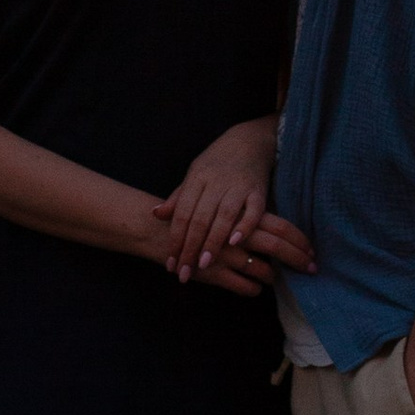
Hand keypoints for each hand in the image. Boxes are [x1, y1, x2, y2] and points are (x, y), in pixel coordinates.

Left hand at [150, 115, 282, 283]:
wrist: (249, 140)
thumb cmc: (217, 162)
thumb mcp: (194, 174)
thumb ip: (178, 197)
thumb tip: (155, 214)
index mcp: (197, 178)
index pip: (182, 213)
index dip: (175, 239)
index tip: (170, 263)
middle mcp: (216, 182)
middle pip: (200, 218)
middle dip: (190, 248)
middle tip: (184, 273)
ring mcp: (238, 186)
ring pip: (223, 216)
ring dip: (213, 242)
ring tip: (203, 265)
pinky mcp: (258, 191)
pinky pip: (253, 211)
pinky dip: (244, 226)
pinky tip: (234, 243)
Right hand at [184, 209, 317, 296]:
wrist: (159, 232)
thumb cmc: (193, 218)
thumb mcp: (219, 211)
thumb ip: (245, 219)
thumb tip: (274, 231)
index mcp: (241, 215)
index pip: (280, 227)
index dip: (298, 240)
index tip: (312, 251)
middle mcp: (236, 234)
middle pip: (277, 246)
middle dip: (298, 259)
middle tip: (312, 269)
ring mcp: (226, 254)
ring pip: (262, 270)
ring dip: (273, 277)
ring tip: (276, 278)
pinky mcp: (214, 273)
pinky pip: (243, 286)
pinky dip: (253, 289)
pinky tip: (255, 288)